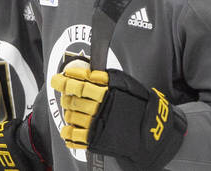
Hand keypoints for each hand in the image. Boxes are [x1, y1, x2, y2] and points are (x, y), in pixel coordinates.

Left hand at [50, 60, 186, 170]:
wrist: (151, 131)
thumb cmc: (141, 106)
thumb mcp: (128, 84)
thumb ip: (108, 78)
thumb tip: (90, 73)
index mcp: (108, 90)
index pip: (81, 81)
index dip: (67, 79)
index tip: (59, 77)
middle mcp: (100, 105)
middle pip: (73, 98)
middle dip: (66, 94)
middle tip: (65, 92)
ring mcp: (96, 122)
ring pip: (71, 114)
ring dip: (69, 111)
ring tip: (73, 109)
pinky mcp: (94, 138)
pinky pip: (73, 134)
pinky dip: (68, 130)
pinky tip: (69, 127)